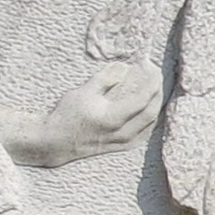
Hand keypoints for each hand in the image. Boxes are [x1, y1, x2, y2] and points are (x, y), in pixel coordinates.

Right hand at [46, 61, 161, 152]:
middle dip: (157, 91)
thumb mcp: (84, 92)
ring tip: (155, 89)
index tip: (153, 68)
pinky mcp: (122, 147)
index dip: (152, 82)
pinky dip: (151, 119)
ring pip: (150, 124)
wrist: (57, 142)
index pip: (143, 99)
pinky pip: (145, 133)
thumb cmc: (67, 116)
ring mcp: (123, 143)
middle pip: (151, 111)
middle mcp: (122, 133)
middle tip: (155, 76)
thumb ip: (105, 79)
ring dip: (156, 105)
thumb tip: (123, 67)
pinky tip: (150, 109)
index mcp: (114, 119)